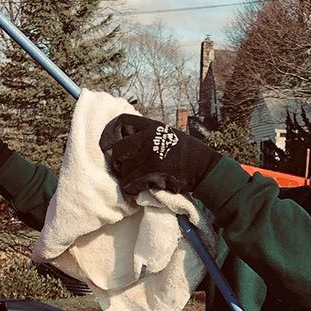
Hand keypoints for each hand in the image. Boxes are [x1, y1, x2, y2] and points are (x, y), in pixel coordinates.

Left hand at [100, 114, 217, 196]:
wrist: (204, 167)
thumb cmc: (186, 153)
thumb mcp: (167, 134)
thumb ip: (148, 134)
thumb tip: (125, 138)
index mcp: (152, 126)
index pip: (121, 121)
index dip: (109, 133)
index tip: (106, 144)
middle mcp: (149, 137)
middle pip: (117, 148)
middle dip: (115, 161)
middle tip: (120, 169)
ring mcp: (151, 154)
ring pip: (123, 169)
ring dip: (125, 177)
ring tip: (134, 180)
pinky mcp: (153, 172)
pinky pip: (130, 183)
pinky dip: (131, 188)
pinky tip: (137, 189)